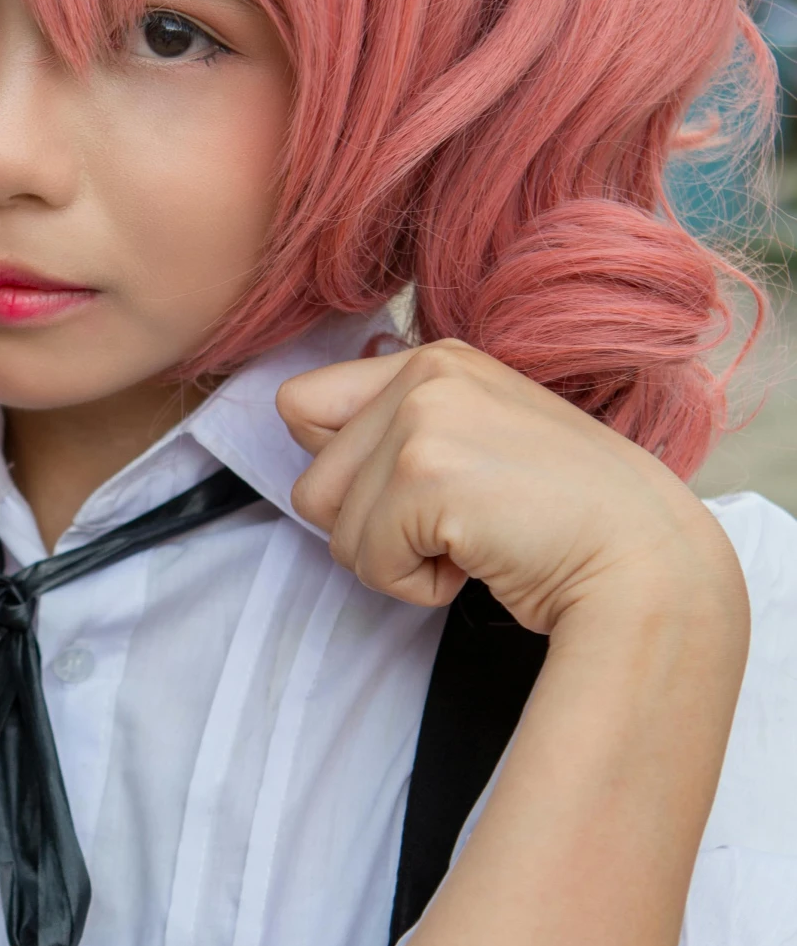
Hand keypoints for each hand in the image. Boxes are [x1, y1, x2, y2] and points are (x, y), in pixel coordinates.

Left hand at [277, 339, 742, 634]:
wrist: (646, 562)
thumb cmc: (564, 517)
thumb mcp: (478, 440)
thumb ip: (400, 429)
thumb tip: (298, 430)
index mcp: (435, 360)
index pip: (300, 406)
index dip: (341, 471)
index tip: (413, 494)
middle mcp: (424, 374)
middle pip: (309, 481)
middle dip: (369, 528)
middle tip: (454, 526)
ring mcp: (423, 420)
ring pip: (330, 526)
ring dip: (393, 559)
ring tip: (472, 540)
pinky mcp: (425, 476)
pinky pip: (367, 562)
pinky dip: (416, 586)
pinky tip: (480, 560)